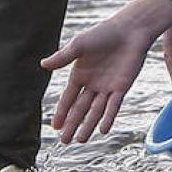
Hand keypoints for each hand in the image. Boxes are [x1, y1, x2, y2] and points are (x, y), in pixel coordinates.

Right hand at [40, 0, 171, 143]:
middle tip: (64, 141)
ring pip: (95, 111)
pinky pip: (113, 106)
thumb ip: (63, 57)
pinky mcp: (122, 88)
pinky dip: (108, 117)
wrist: (129, 30)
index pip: (68, 98)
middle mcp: (92, 84)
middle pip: (80, 109)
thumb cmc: (103, 34)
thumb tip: (42, 65)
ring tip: (80, 140)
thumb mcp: (79, 45)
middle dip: (72, 124)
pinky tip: (102, 129)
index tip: (54, 127)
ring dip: (88, 125)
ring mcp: (107, 88)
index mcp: (80, 75)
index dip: (61, 112)